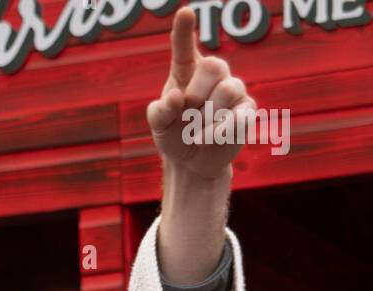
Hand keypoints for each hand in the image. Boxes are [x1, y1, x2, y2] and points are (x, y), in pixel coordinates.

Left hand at [147, 6, 256, 180]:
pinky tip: (211, 137)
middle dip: (197, 93)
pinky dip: (224, 128)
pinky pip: (242, 113)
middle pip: (213, 65)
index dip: (185, 30)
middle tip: (187, 112)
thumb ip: (159, 112)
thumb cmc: (174, 135)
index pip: (185, 46)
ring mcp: (232, 91)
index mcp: (186, 71)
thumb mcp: (159, 125)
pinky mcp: (246, 111)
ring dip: (209, 116)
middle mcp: (212, 75)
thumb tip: (175, 98)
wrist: (191, 162)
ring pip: (229, 89)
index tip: (185, 13)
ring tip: (197, 133)